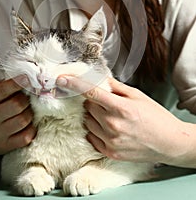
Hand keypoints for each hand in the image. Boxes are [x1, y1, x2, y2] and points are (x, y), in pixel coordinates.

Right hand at [0, 76, 35, 168]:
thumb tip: (23, 77)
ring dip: (30, 113)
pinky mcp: (6, 146)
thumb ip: (3, 88)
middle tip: (27, 99)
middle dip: (26, 99)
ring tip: (26, 111)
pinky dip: (31, 129)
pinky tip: (27, 125)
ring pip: (24, 120)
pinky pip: (26, 136)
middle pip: (17, 104)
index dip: (17, 83)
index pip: (2, 90)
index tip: (28, 78)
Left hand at [56, 75, 191, 165]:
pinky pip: (91, 136)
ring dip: (93, 115)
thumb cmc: (156, 117)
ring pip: (87, 121)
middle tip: (105, 102)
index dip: (74, 84)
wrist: (169, 143)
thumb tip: (100, 78)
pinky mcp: (109, 152)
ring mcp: (110, 141)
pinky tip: (108, 127)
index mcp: (120, 108)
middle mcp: (112, 125)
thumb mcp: (138, 96)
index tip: (61, 79)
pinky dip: (95, 129)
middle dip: (92, 101)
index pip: (90, 93)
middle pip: (88, 107)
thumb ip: (116, 87)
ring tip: (110, 116)